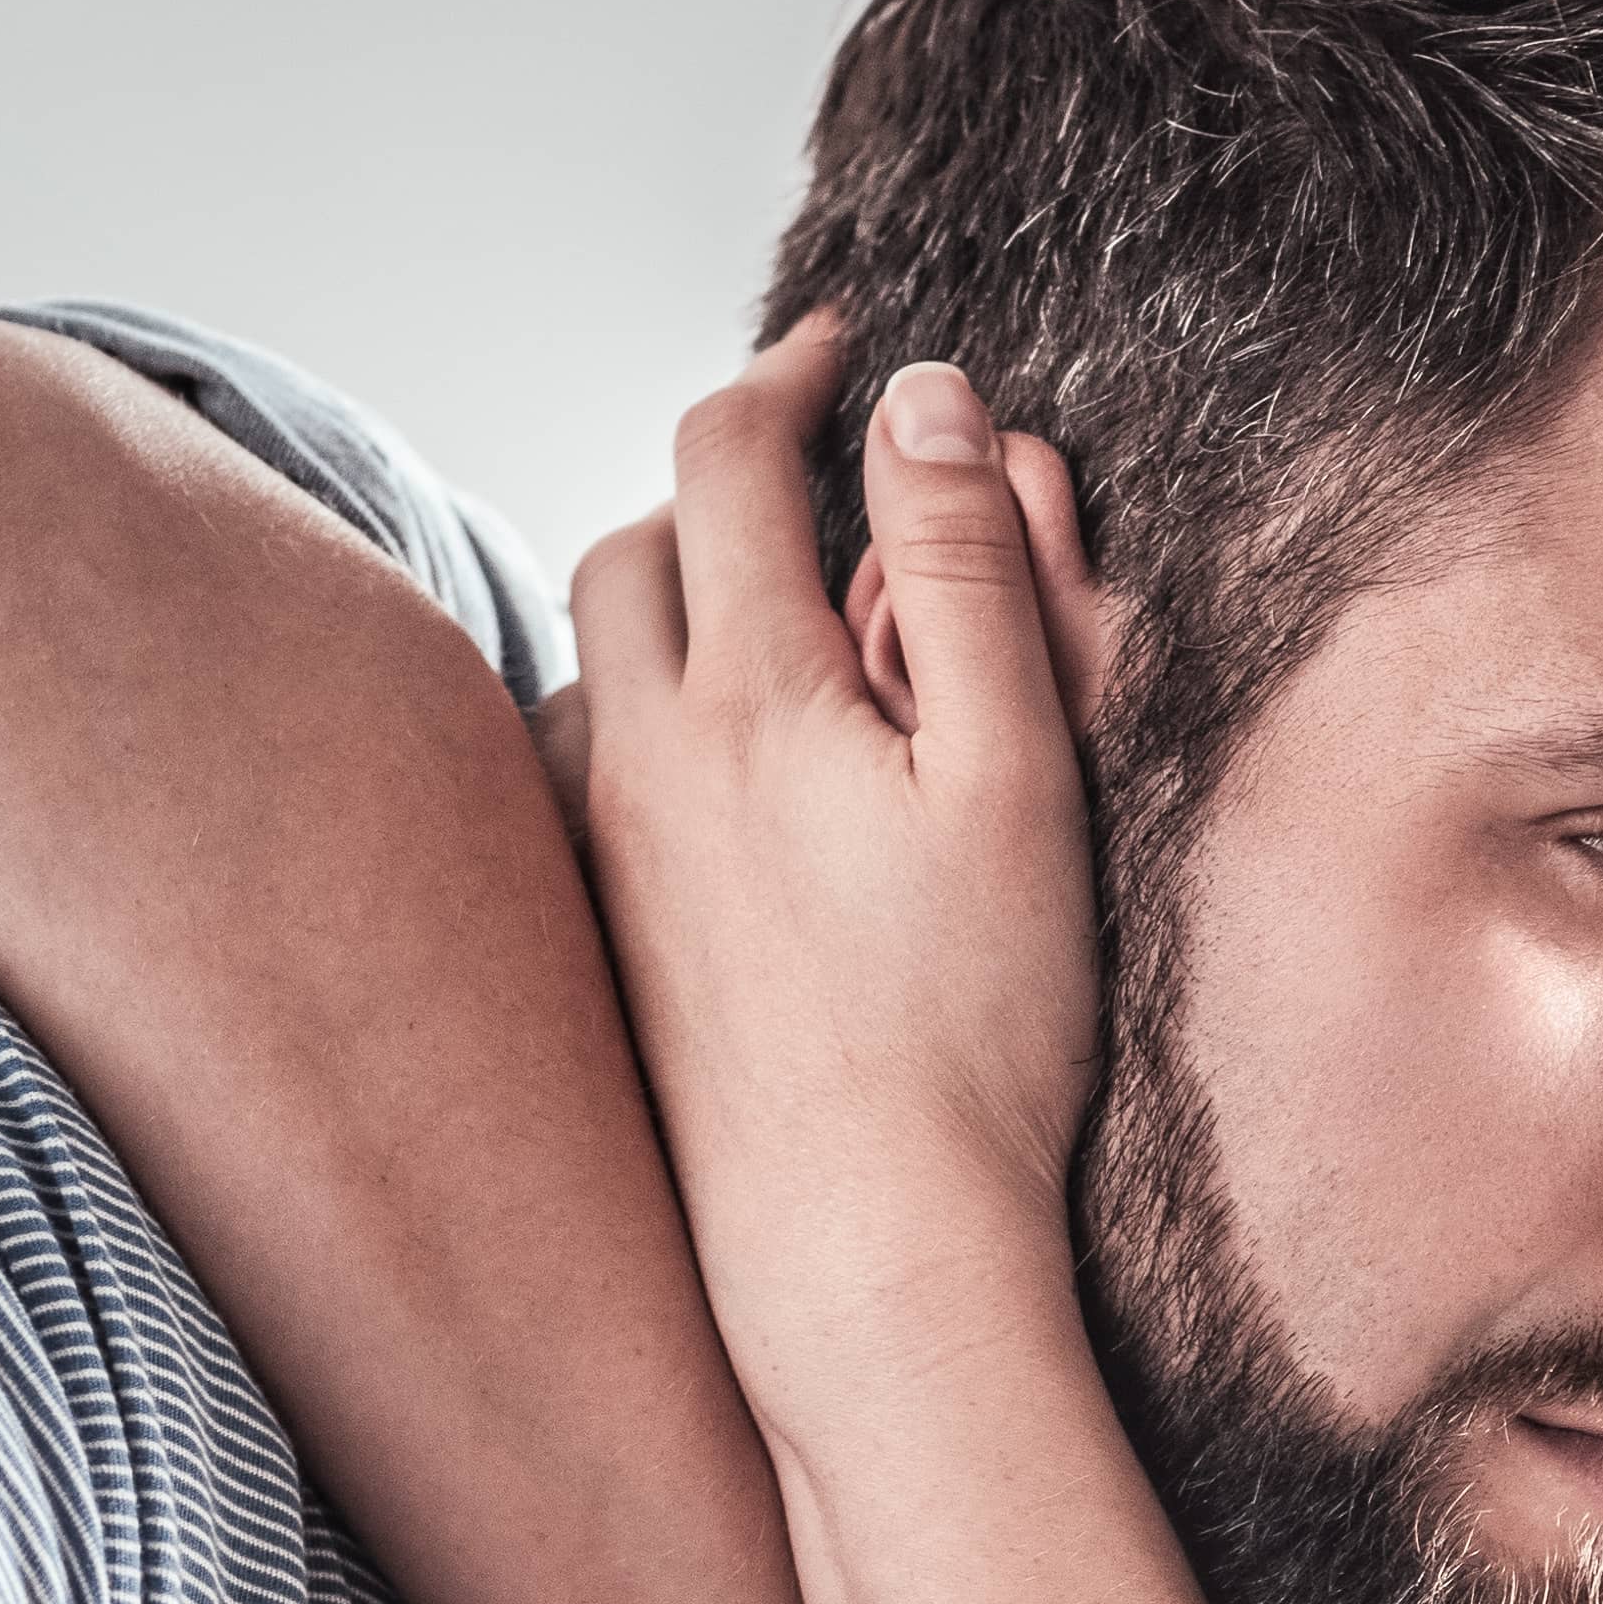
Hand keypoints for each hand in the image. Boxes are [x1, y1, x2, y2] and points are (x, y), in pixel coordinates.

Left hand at [568, 321, 1117, 1379]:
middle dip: (720, 487)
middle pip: (635, 548)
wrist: (863, 1250)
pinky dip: (643, 729)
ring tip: (783, 636)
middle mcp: (640, 756)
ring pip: (596, 669)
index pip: (732, 453)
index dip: (792, 374)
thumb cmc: (972, 1026)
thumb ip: (967, 572)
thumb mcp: (1017, 771)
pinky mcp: (604, 950)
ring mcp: (606, 858)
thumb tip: (927, 401)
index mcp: (747, 690)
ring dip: (673, 613)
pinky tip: (717, 786)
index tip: (849, 353)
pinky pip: (585, 782)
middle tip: (820, 490)